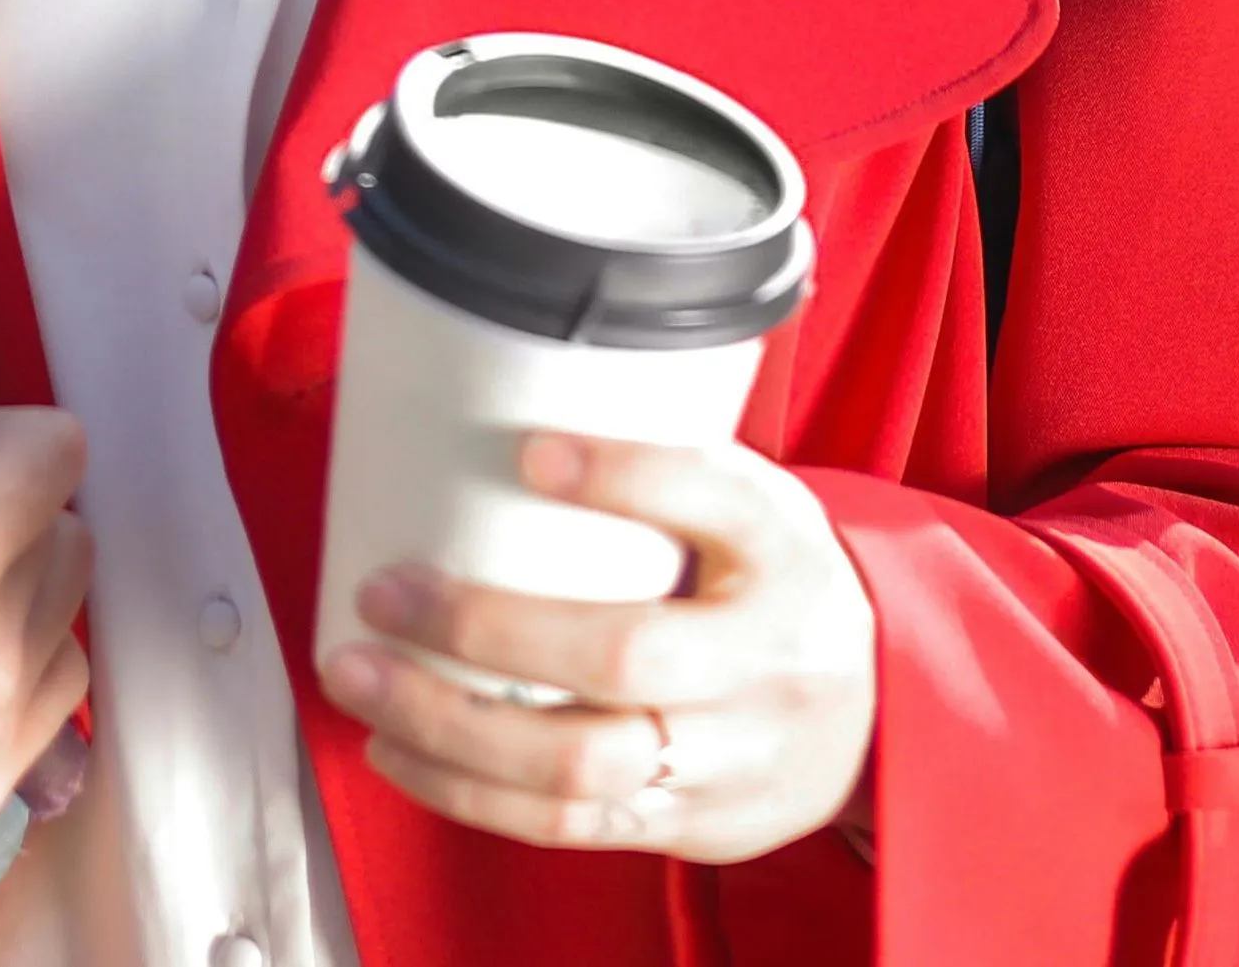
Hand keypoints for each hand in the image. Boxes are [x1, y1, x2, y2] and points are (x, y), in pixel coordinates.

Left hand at [315, 432, 876, 864]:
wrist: (875, 721)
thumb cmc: (777, 587)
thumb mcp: (754, 503)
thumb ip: (661, 467)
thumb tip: (508, 411)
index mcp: (783, 549)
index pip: (714, 494)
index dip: (623, 471)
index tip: (529, 450)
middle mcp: (764, 658)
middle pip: (623, 654)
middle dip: (484, 629)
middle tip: (384, 591)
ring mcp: (726, 759)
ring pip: (581, 766)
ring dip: (451, 728)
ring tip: (363, 679)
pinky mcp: (688, 828)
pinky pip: (569, 827)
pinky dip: (470, 793)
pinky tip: (402, 750)